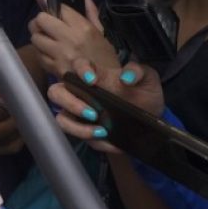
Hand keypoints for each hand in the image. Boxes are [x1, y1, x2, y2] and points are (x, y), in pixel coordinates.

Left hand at [29, 0, 117, 79]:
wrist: (109, 87)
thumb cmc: (106, 59)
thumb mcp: (102, 33)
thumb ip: (89, 11)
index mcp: (82, 28)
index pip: (58, 7)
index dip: (56, 9)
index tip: (57, 13)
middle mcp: (69, 39)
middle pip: (40, 19)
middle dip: (42, 21)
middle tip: (48, 26)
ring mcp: (60, 54)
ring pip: (35, 37)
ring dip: (39, 37)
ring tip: (48, 40)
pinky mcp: (53, 68)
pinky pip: (38, 54)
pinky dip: (40, 52)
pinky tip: (49, 53)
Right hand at [46, 57, 163, 153]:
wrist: (151, 118)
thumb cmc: (144, 93)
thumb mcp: (147, 79)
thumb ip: (138, 71)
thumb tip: (126, 78)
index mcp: (92, 74)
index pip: (77, 65)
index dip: (80, 70)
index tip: (92, 79)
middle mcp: (80, 92)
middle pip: (56, 93)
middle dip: (70, 103)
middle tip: (93, 113)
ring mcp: (80, 114)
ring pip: (62, 120)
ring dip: (77, 127)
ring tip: (101, 132)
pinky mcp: (87, 132)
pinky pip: (83, 139)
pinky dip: (97, 143)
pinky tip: (113, 143)